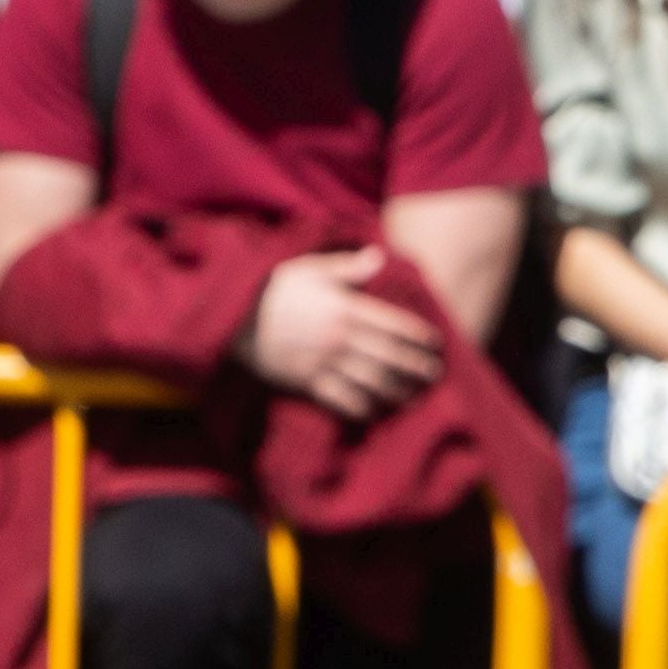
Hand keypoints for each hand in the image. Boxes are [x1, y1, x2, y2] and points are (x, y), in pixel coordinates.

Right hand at [234, 248, 442, 419]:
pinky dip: (361, 409)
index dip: (418, 336)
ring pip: (371, 382)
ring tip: (413, 398)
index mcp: (345, 309)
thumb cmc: (271, 290)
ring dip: (396, 392)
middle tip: (435, 375)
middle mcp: (339, 338)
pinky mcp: (306, 383)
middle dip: (415, 367)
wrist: (232, 319)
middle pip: (389, 357)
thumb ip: (347, 268)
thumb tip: (379, 255)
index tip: (435, 343)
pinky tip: (374, 413)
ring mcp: (324, 363)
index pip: (393, 325)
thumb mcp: (309, 270)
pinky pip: (340, 400)